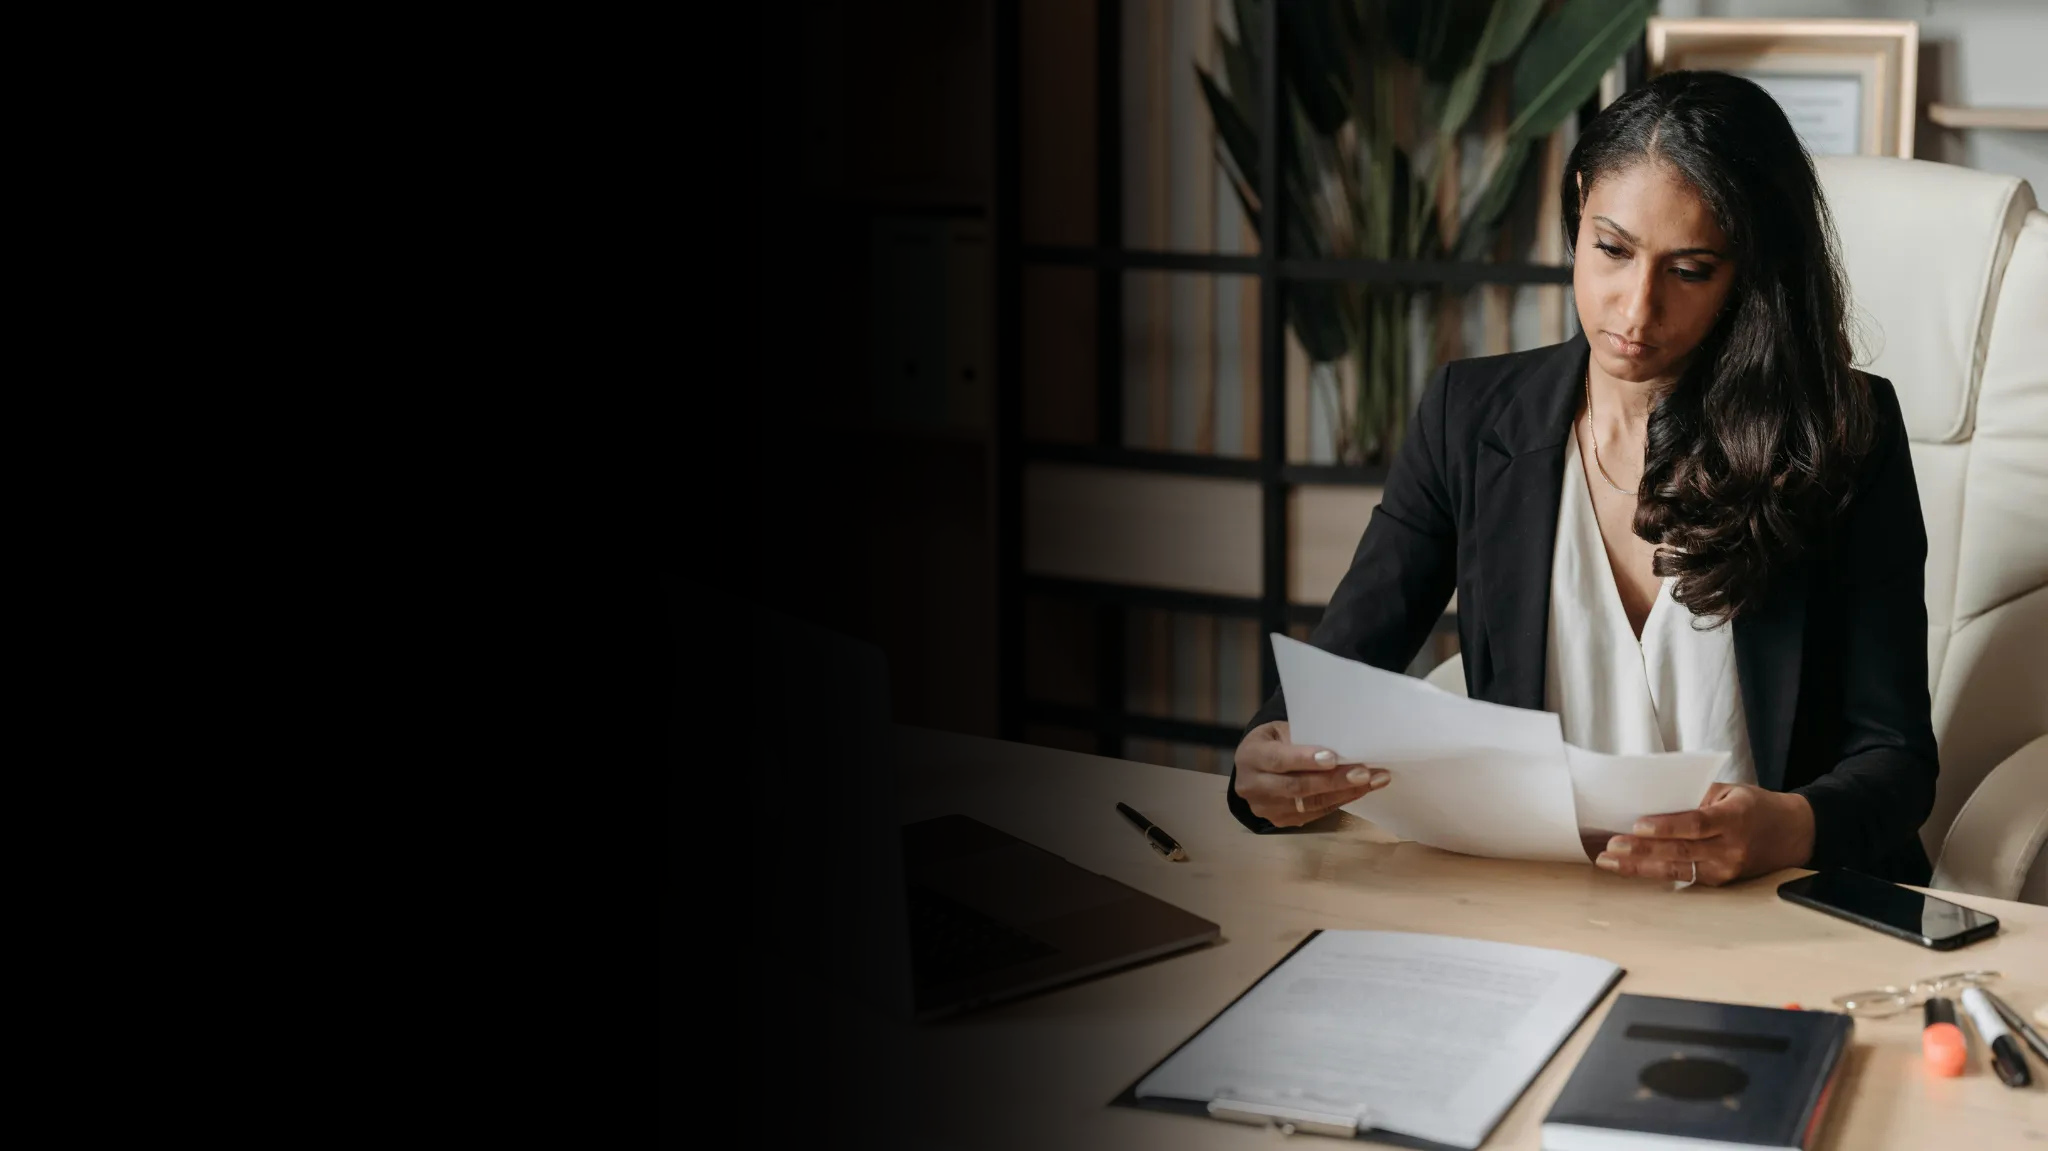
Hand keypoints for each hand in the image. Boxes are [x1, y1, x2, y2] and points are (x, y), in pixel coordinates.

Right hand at [1233, 720, 1390, 827]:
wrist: (1254, 768)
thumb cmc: (1274, 742)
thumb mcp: (1280, 731)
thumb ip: (1303, 738)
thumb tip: (1342, 744)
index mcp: (1251, 756)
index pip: (1279, 760)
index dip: (1306, 759)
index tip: (1334, 757)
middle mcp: (1253, 785)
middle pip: (1297, 786)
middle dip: (1334, 780)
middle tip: (1365, 773)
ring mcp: (1266, 807)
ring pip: (1309, 803)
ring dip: (1345, 792)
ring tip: (1373, 781)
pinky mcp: (1280, 821)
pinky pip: (1315, 813)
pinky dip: (1340, 801)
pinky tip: (1360, 790)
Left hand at [1595, 783, 1815, 884]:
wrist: (1793, 834)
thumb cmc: (1756, 807)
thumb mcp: (1730, 791)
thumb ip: (1694, 796)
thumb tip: (1652, 799)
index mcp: (1734, 818)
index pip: (1696, 824)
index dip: (1666, 826)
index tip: (1638, 824)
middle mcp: (1731, 848)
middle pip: (1681, 851)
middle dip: (1641, 850)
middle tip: (1611, 848)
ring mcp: (1726, 869)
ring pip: (1677, 869)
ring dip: (1640, 867)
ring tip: (1610, 862)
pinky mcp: (1720, 881)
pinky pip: (1683, 876)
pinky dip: (1655, 871)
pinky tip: (1631, 868)